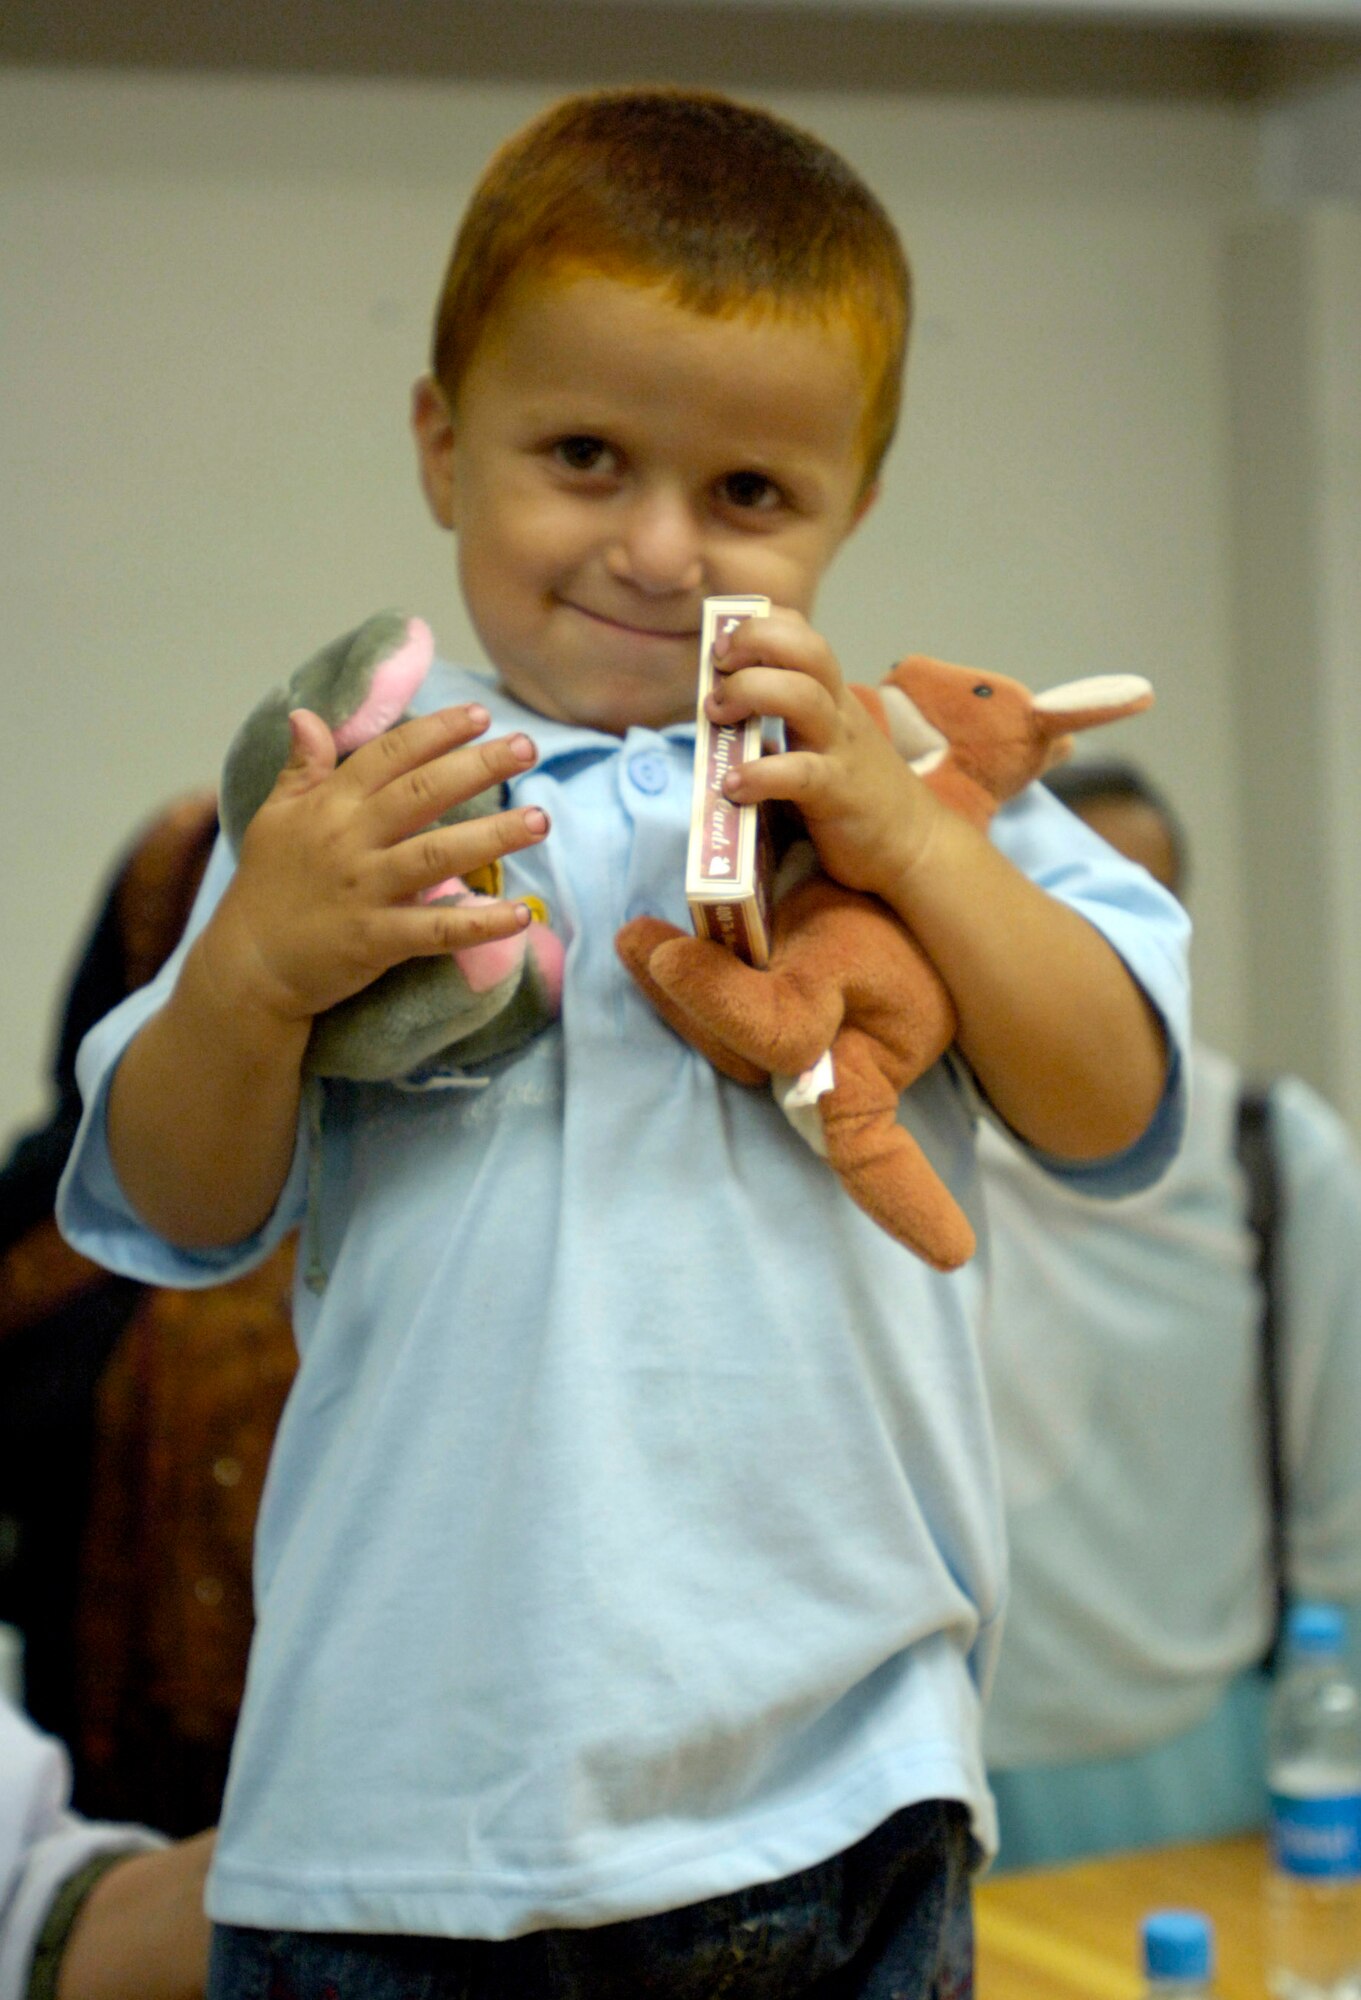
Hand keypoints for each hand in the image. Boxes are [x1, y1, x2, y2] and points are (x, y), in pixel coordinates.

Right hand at [205, 703, 550, 1030]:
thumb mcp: (275, 817)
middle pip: (422, 792)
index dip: (436, 731)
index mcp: (329, 805)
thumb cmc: (267, 887)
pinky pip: (435, 930)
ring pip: (437, 853)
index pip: (389, 754)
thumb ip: (302, 769)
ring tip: (541, 819)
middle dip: (478, 766)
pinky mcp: (374, 940)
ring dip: (493, 835)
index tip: (480, 716)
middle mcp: (348, 839)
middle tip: (527, 747)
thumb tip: (306, 716)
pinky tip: (519, 913)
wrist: (246, 965)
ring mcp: (363, 889)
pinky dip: (478, 923)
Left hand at [707, 608, 943, 901]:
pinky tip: (733, 786)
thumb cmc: (856, 794)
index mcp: (830, 698)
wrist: (915, 845)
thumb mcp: (821, 745)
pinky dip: (759, 774)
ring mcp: (840, 749)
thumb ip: (781, 727)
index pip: (802, 635)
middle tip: (717, 670)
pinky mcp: (838, 793)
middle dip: (754, 642)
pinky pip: (799, 773)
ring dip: (750, 692)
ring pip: (803, 696)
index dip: (761, 626)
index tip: (722, 647)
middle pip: (806, 649)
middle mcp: (837, 712)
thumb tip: (719, 720)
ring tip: (717, 715)